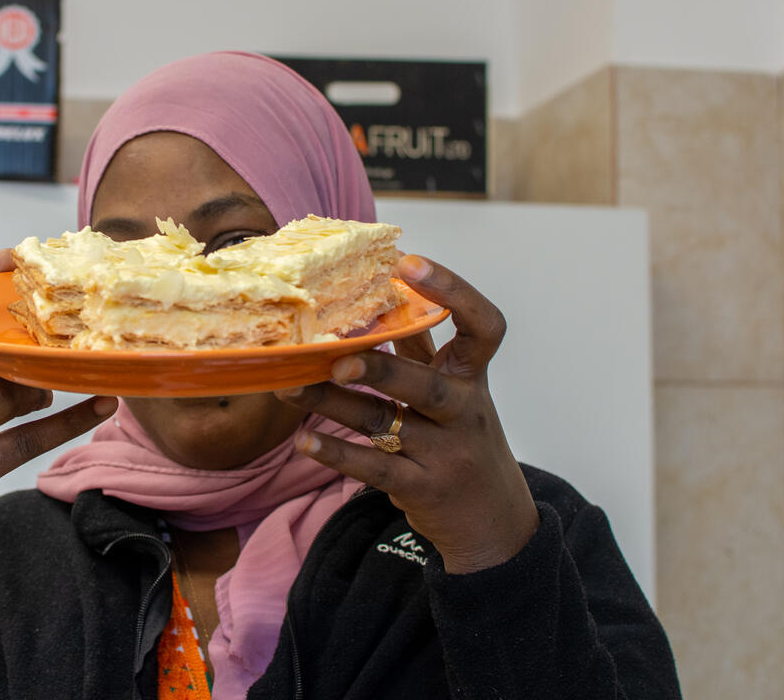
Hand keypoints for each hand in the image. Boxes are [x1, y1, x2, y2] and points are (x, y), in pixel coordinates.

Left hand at [275, 254, 537, 573]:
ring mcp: (445, 454)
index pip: (482, 327)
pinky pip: (375, 468)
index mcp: (472, 377)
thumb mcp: (455, 392)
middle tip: (334, 357)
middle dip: (380, 368)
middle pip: (426, 386)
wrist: (494, 522)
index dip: (452, 290)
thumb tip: (383, 292)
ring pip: (384, 423)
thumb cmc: (462, 441)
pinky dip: (337, 453)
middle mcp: (464, 412)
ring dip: (331, 404)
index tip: (408, 262)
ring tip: (288, 387)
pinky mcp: (422, 489)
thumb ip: (422, 349)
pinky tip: (304, 440)